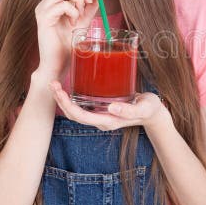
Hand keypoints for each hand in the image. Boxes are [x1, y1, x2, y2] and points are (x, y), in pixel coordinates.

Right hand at [34, 0, 106, 78]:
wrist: (58, 64)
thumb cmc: (68, 44)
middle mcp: (46, 3)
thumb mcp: (84, 21)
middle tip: (89, 3)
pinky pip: (62, 5)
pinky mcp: (43, 19)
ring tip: (79, 15)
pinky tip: (73, 25)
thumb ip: (89, 6)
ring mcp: (43, 10)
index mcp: (53, 2)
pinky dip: (73, 12)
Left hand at [48, 81, 169, 130]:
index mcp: (107, 121)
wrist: (154, 113)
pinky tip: (69, 85)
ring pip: (75, 110)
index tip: (59, 91)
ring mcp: (100, 115)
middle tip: (52, 83)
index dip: (67, 105)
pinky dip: (71, 97)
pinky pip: (82, 105)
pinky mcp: (101, 108)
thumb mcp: (144, 108)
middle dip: (60, 100)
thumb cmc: (150, 109)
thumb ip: (130, 109)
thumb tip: (111, 107)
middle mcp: (100, 120)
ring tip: (55, 83)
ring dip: (63, 99)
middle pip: (73, 114)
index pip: (80, 116)